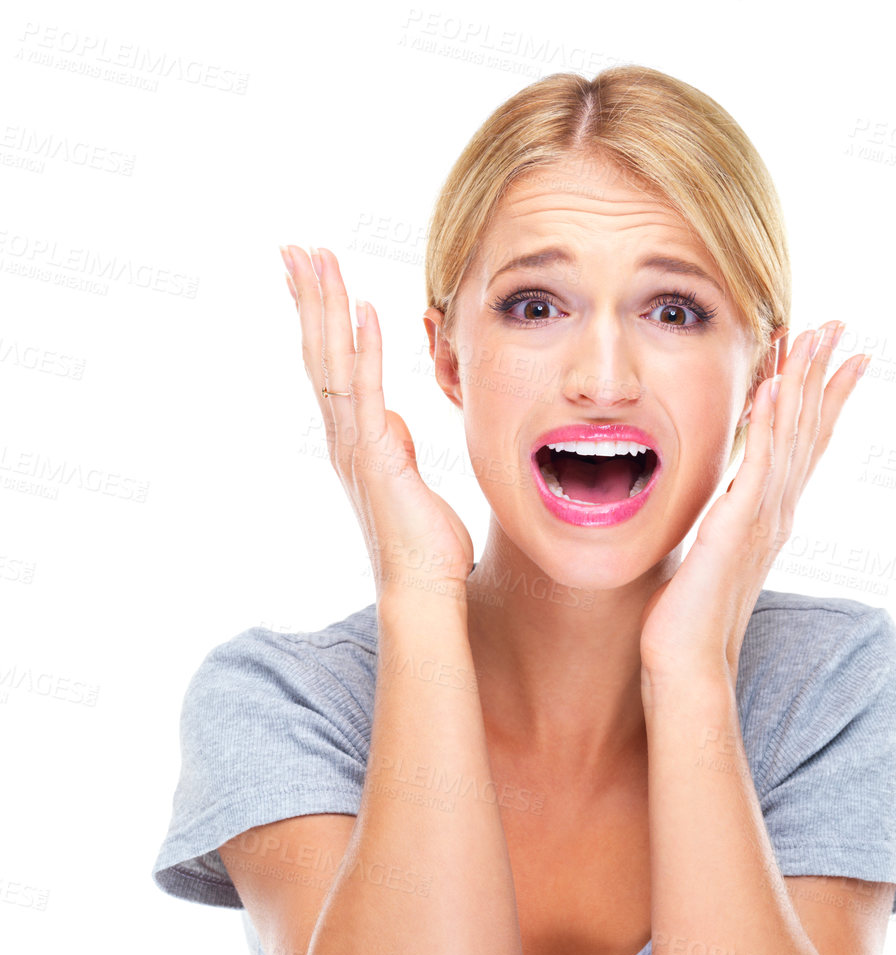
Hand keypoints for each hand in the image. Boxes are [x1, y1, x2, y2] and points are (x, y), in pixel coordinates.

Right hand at [282, 244, 473, 595]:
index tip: (307, 276)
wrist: (423, 588)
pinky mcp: (376, 455)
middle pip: (318, 352)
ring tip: (316, 259)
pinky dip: (366, 348)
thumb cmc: (424, 546)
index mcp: (353, 441)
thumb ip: (396, 449)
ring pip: (333, 362)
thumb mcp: (409, 483)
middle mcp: (344, 438)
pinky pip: (368, 391)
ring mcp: (355, 445)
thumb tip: (391, 424)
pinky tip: (364, 309)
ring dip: (326, 308)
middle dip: (308, 297)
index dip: (317, 319)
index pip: (328, 365)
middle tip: (294, 248)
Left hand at [638, 322, 864, 681]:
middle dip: (825, 374)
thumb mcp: (712, 559)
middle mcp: (777, 513)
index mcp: (771, 518)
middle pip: (810, 430)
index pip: (806, 446)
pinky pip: (759, 464)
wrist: (690, 663)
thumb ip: (723, 527)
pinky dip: (769, 423)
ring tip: (815, 334)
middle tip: (842, 326)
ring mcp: (762, 518)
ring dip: (803, 382)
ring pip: (791, 437)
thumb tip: (721, 512)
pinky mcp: (737, 525)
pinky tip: (773, 384)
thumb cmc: (691, 622)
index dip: (824, 399)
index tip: (842, 359)